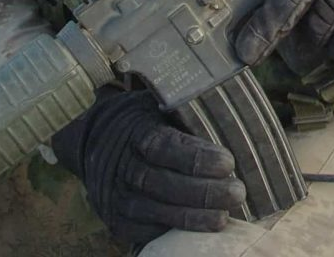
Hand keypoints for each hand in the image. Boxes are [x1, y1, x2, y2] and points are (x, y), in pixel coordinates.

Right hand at [52, 89, 243, 244]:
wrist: (97, 140)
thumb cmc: (145, 120)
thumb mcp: (161, 102)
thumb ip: (189, 111)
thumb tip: (230, 116)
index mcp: (135, 131)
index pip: (164, 147)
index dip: (196, 158)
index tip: (227, 163)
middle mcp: (122, 165)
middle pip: (163, 183)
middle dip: (203, 192)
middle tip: (237, 193)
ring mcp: (116, 195)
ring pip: (155, 211)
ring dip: (192, 217)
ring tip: (223, 217)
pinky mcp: (117, 220)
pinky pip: (144, 231)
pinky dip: (172, 231)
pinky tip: (198, 229)